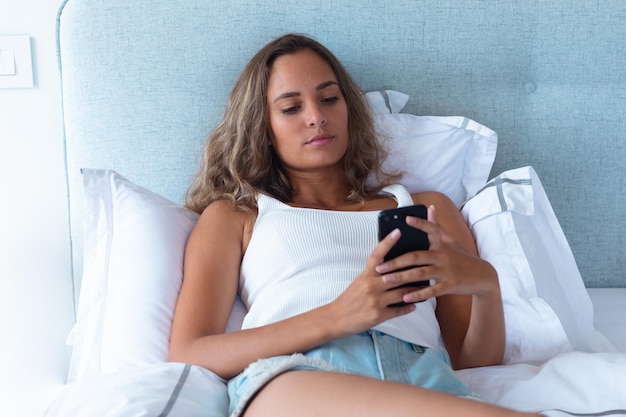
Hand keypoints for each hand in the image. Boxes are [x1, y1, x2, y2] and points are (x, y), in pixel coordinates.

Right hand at [324, 228, 417, 337]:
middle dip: (413, 272)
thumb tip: (392, 269)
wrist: (336, 318)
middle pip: (397, 275)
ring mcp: (376, 300)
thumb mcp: (359, 282)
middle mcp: (371, 285)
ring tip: (425, 287)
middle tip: (426, 265)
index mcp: (366, 275)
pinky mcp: (379, 315)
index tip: (398, 231)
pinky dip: (408, 307)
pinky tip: (414, 305)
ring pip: (402, 293)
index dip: (388, 242)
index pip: (377, 255)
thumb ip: (374, 275)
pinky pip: (398, 310)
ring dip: (415, 291)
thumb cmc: (349, 299)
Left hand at [374, 205, 497, 303]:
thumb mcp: (450, 240)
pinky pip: (431, 290)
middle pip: (417, 256)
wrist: (482, 276)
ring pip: (421, 273)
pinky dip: (418, 294)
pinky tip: (405, 297)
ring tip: (386, 280)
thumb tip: (429, 207)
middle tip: (380, 267)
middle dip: (396, 261)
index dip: (419, 223)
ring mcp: (447, 270)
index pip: (430, 229)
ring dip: (402, 277)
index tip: (405, 220)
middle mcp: (443, 255)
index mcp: (441, 243)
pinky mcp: (450, 285)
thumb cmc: (461, 257)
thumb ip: (436, 226)